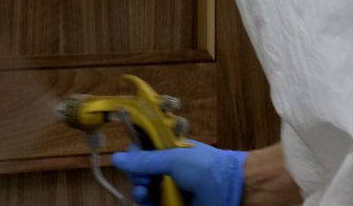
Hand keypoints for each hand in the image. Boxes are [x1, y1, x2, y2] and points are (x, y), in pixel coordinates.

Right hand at [111, 141, 246, 205]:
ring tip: (145, 195)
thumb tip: (116, 157)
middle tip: (144, 182)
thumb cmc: (208, 168)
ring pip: (145, 194)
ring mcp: (173, 191)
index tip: (132, 161)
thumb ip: (145, 160)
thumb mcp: (174, 158)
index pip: (143, 153)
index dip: (135, 157)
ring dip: (141, 194)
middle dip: (136, 178)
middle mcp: (169, 172)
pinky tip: (151, 203)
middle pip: (140, 175)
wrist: (235, 191)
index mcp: (170, 153)